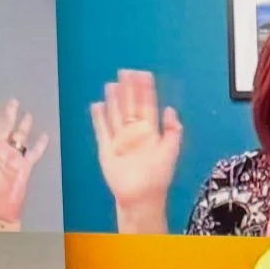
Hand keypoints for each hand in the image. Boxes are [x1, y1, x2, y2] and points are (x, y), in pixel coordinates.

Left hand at [0, 100, 48, 230]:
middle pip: (6, 127)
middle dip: (9, 114)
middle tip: (12, 101)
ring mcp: (12, 158)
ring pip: (20, 136)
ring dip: (24, 125)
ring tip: (27, 114)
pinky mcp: (24, 167)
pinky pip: (34, 153)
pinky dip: (40, 145)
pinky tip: (45, 136)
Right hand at [90, 70, 181, 233]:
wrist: (140, 196)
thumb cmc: (157, 178)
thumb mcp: (170, 151)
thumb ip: (172, 130)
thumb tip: (171, 110)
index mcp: (150, 132)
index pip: (147, 105)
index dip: (145, 90)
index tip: (143, 74)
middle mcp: (134, 133)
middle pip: (129, 105)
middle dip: (128, 89)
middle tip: (125, 72)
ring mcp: (120, 139)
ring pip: (115, 114)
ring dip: (113, 99)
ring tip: (112, 84)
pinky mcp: (107, 148)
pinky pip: (101, 129)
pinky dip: (98, 118)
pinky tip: (97, 105)